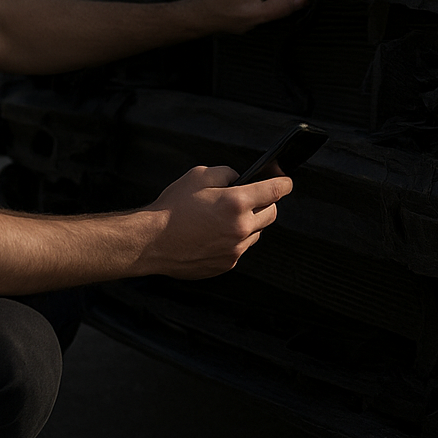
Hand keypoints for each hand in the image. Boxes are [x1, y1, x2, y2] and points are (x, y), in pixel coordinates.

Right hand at [138, 165, 291, 278]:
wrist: (151, 242)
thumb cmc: (172, 208)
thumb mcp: (198, 176)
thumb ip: (226, 173)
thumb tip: (241, 179)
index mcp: (236, 202)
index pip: (276, 190)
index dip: (284, 182)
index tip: (285, 181)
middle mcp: (241, 227)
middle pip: (272, 212)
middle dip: (266, 203)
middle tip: (251, 198)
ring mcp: (235, 249)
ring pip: (257, 233)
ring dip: (250, 223)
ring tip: (225, 218)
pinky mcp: (227, 264)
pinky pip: (241, 249)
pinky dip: (235, 240)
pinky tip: (215, 234)